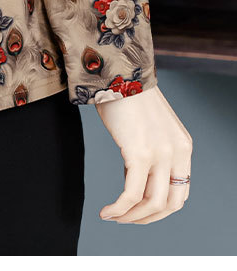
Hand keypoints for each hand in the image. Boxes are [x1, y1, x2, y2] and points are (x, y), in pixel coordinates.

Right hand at [94, 85, 191, 223]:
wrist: (118, 72)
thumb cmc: (127, 95)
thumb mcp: (150, 128)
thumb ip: (151, 153)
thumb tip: (134, 179)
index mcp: (183, 147)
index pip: (181, 193)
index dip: (161, 209)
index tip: (139, 210)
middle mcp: (177, 152)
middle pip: (169, 204)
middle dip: (147, 218)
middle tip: (126, 219)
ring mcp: (161, 154)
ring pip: (151, 204)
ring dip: (131, 217)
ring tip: (113, 217)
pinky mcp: (140, 153)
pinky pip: (131, 195)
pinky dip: (119, 209)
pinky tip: (106, 211)